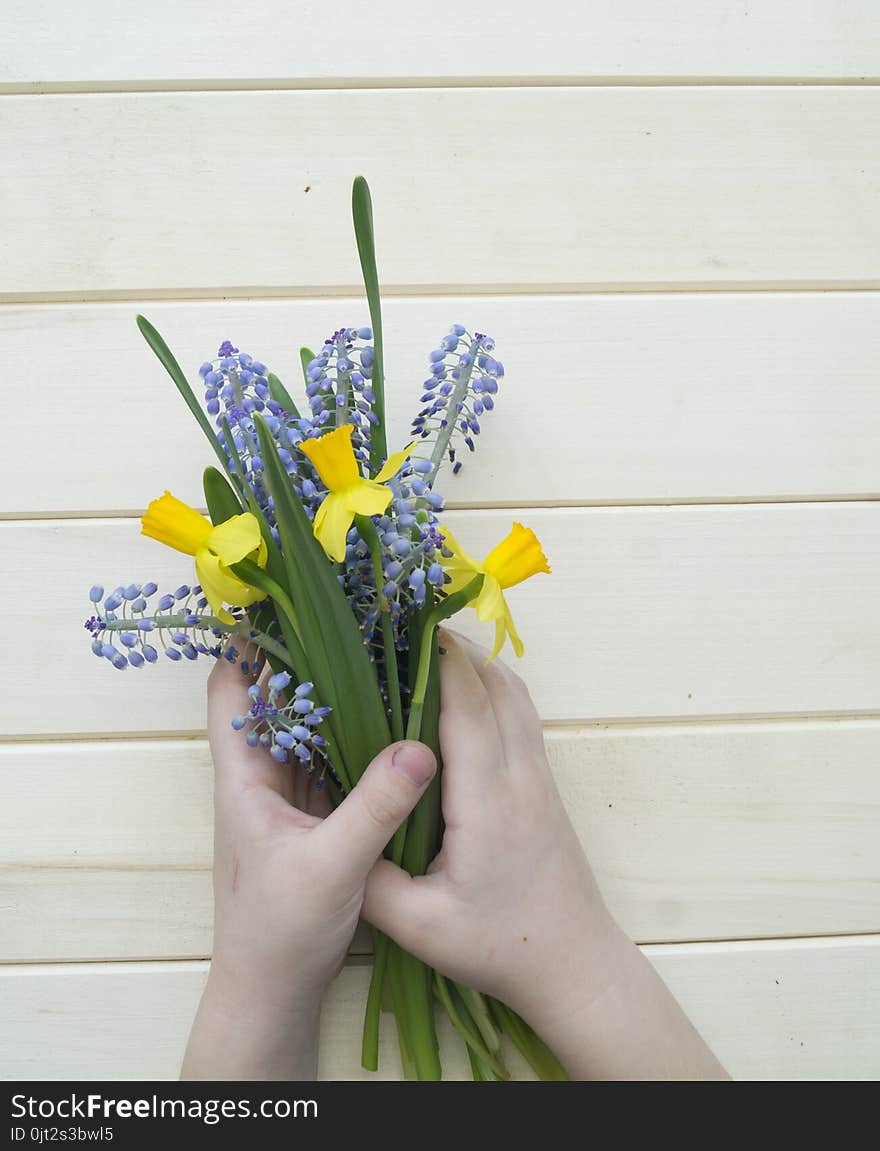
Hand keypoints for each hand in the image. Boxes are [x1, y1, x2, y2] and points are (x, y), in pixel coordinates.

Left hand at [181, 650, 435, 1079]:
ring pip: (310, 728)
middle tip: (358, 613)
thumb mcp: (331, 866)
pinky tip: (395, 718)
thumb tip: (422, 747)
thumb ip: (375, 807)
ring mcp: (290, 796)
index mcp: (244, 777)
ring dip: (339, 695)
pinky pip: (336, 760)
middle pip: (277, 699)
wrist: (273, 990)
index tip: (287, 599)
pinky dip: (359, 735)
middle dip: (311, 657)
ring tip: (382, 651)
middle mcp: (262, 777)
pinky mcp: (316, 816)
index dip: (247, 643)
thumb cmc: (280, 930)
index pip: (230, 691)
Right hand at [363, 631, 726, 1079]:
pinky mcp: (545, 785)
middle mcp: (519, 775)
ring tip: (426, 650)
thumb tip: (331, 829)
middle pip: (493, 684)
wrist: (574, 963)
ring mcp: (539, 776)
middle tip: (400, 626)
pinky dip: (495, 686)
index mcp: (486, 799)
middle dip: (450, 648)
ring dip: (476, 663)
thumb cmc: (497, 946)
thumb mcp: (417, 925)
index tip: (402, 623)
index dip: (438, 657)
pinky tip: (463, 693)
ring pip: (514, 694)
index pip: (467, 704)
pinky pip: (522, 714)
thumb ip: (368, 877)